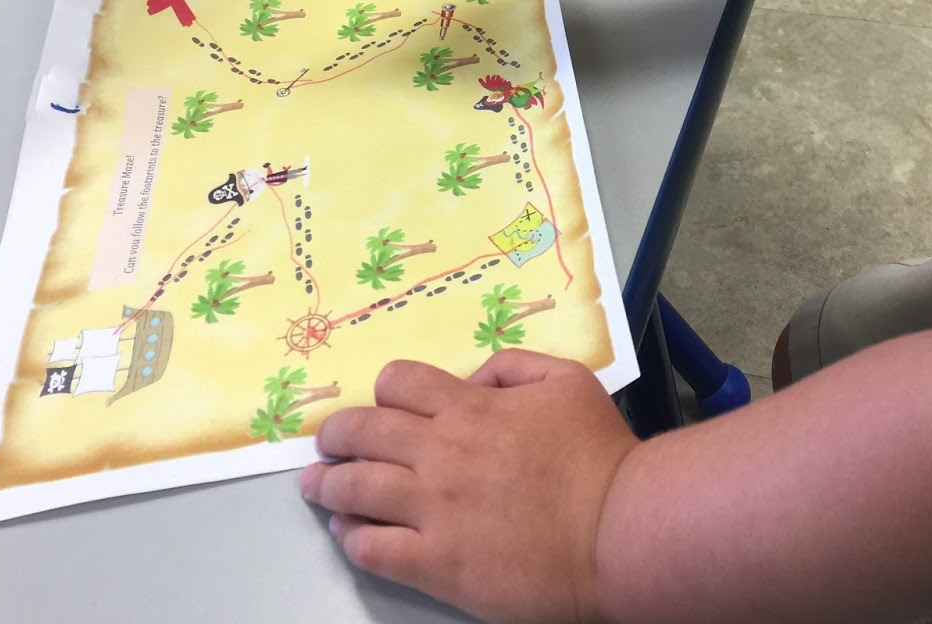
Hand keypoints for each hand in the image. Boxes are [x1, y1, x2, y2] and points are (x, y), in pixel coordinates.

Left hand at [300, 350, 637, 622]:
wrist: (615, 530)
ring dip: (329, 484)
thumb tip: (473, 379)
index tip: (381, 404)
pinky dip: (352, 538)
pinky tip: (348, 533)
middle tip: (326, 442)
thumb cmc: (598, 455)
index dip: (384, 391)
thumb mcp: (566, 380)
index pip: (399, 384)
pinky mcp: (438, 565)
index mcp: (470, 408)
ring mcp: (435, 510)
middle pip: (364, 432)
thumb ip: (513, 367)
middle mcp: (441, 453)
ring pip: (356, 489)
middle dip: (337, 434)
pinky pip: (374, 549)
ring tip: (316, 485)